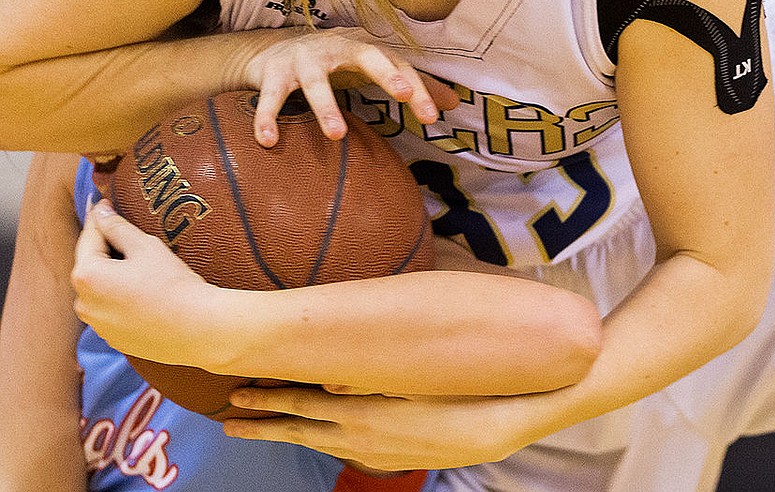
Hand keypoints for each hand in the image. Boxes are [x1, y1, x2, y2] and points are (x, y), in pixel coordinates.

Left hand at [71, 200, 211, 364]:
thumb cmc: (172, 284)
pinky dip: (124, 299)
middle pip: (93, 266)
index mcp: (87, 276)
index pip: (89, 237)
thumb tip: (101, 212)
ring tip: (143, 269)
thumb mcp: (145, 246)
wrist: (197, 328)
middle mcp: (84, 303)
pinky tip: (148, 294)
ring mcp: (98, 325)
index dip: (99, 218)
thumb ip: (118, 227)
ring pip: (102, 290)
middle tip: (131, 236)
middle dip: (108, 251)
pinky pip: (114, 311)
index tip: (102, 202)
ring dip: (115, 277)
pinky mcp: (114, 339)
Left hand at [222, 386, 537, 471]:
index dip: (268, 399)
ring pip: (317, 443)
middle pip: (298, 430)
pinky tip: (315, 436)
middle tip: (228, 418)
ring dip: (286, 433)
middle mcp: (359, 438)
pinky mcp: (386, 457)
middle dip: (263, 421)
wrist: (488, 432)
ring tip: (258, 428)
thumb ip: (368, 377)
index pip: (302, 405)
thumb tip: (329, 375)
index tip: (238, 394)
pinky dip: (317, 440)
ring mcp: (372, 451)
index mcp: (361, 415)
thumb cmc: (451, 393)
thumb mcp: (410, 377)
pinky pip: (339, 449)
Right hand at [242, 26, 459, 146]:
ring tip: (337, 135)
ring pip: (315, 82)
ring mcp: (303, 60)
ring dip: (326, 107)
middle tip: (404, 94)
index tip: (431, 116)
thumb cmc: (335, 62)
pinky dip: (267, 117)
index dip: (418, 88)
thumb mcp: (373, 69)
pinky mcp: (273, 74)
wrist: (275, 49)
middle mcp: (336, 49)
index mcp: (364, 50)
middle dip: (386, 74)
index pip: (399, 65)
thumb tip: (454, 102)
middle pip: (366, 56)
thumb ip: (411, 83)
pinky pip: (270, 97)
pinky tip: (269, 142)